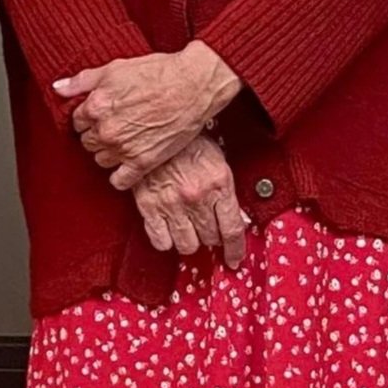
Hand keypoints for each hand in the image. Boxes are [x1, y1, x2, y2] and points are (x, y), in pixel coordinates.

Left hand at [53, 44, 237, 181]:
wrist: (194, 84)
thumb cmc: (158, 72)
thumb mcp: (115, 68)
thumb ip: (82, 81)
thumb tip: (58, 88)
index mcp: (96, 106)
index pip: (77, 122)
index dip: (90, 117)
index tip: (103, 114)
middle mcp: (107, 130)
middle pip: (88, 142)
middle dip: (98, 134)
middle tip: (118, 125)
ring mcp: (124, 148)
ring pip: (101, 161)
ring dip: (109, 153)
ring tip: (126, 140)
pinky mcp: (143, 162)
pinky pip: (119, 181)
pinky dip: (121, 175)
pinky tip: (129, 164)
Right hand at [131, 134, 248, 267]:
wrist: (154, 128)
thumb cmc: (187, 143)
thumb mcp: (217, 161)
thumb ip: (226, 191)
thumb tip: (238, 219)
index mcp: (218, 184)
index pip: (232, 230)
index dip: (235, 249)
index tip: (234, 259)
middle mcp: (196, 197)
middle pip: (210, 238)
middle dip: (212, 238)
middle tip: (208, 230)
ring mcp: (172, 204)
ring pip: (187, 245)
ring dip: (190, 241)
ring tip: (189, 229)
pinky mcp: (149, 207)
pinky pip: (161, 241)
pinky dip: (167, 240)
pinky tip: (169, 230)